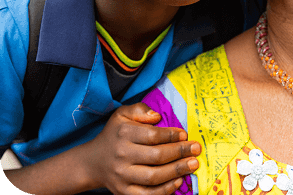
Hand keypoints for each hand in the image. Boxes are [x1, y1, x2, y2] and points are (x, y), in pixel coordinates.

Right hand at [83, 103, 200, 194]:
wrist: (93, 161)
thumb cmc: (114, 134)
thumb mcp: (122, 114)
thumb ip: (140, 110)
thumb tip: (158, 116)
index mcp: (124, 133)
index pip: (152, 135)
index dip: (171, 135)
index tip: (185, 134)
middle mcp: (122, 155)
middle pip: (156, 156)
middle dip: (180, 152)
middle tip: (196, 149)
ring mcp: (123, 176)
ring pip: (154, 177)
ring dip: (177, 171)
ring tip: (193, 164)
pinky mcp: (123, 192)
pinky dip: (164, 190)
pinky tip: (178, 181)